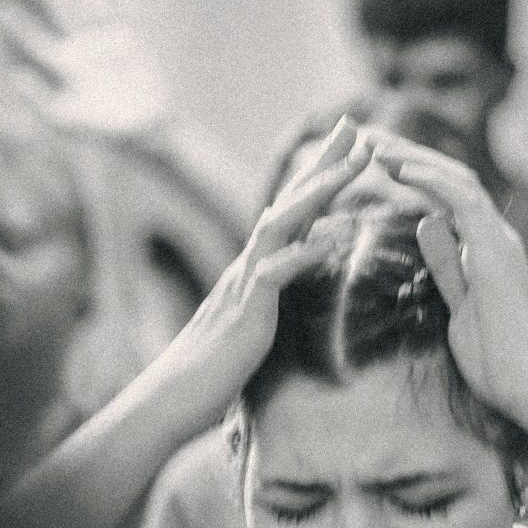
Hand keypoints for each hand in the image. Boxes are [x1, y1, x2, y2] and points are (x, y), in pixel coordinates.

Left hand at [0, 0, 175, 137]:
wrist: (143, 128)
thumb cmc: (104, 130)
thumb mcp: (68, 123)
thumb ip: (40, 102)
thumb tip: (14, 74)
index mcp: (63, 63)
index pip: (35, 38)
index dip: (17, 23)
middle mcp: (80, 43)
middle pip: (62, 7)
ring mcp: (104, 35)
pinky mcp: (129, 33)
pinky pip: (128, 3)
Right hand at [172, 118, 371, 403]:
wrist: (170, 402)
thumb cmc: (210, 374)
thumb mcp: (249, 327)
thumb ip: (267, 299)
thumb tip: (286, 277)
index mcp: (254, 270)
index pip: (291, 213)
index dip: (317, 179)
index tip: (347, 147)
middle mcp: (248, 266)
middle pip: (291, 202)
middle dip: (324, 163)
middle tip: (356, 125)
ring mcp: (244, 285)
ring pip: (285, 224)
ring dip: (321, 191)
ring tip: (356, 163)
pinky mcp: (246, 313)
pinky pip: (277, 274)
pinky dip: (305, 252)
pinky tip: (335, 236)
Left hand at [366, 130, 527, 424]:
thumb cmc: (498, 358)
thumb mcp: (459, 305)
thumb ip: (446, 265)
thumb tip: (427, 225)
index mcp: (486, 249)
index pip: (447, 197)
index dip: (412, 174)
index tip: (374, 161)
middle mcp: (496, 237)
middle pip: (450, 179)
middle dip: (407, 156)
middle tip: (365, 139)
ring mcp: (500, 242)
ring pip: (457, 180)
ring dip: (414, 159)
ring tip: (375, 146)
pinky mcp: (498, 253)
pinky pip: (465, 202)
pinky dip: (431, 180)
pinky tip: (400, 169)